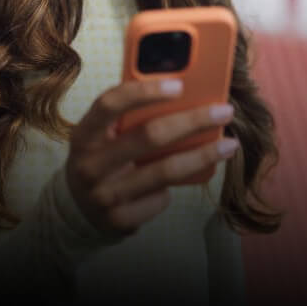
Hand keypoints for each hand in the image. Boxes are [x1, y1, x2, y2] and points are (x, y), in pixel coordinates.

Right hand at [65, 78, 237, 237]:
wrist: (77, 210)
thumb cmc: (100, 158)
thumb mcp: (102, 135)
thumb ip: (127, 117)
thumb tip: (179, 90)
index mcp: (84, 133)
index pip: (110, 104)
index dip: (143, 92)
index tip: (179, 85)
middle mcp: (90, 164)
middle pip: (148, 136)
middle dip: (192, 121)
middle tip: (223, 112)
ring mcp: (104, 195)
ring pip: (164, 171)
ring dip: (202, 156)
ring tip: (229, 145)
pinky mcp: (120, 220)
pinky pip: (160, 198)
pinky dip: (175, 186)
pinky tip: (186, 177)